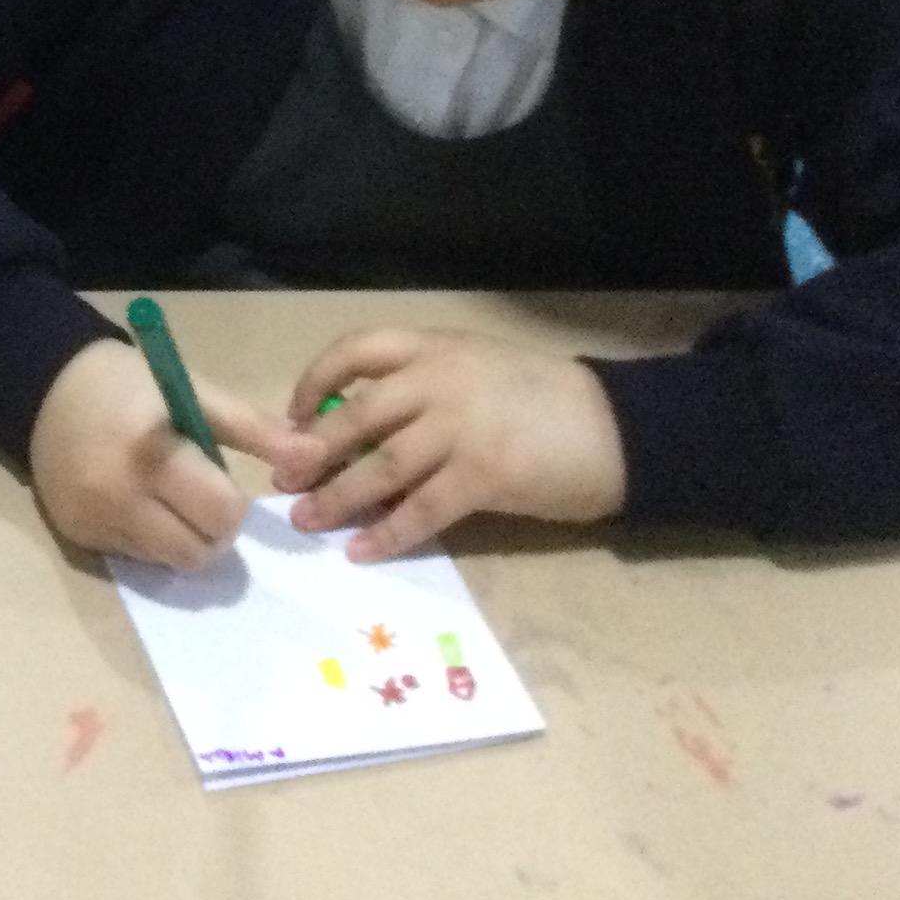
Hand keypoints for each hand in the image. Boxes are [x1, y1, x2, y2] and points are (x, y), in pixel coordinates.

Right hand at [28, 336, 312, 569]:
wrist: (42, 386)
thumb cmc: (128, 383)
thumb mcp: (193, 391)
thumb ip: (254, 429)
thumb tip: (316, 456)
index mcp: (153, 454)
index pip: (220, 516)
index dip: (233, 506)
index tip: (221, 482)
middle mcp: (118, 496)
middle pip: (197, 553)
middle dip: (212, 532)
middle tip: (201, 498)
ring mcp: (94, 522)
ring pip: (167, 563)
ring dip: (181, 538)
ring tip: (166, 497)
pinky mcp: (77, 538)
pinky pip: (134, 558)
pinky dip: (148, 538)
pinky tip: (134, 501)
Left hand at [272, 329, 628, 558]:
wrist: (616, 428)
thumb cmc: (541, 401)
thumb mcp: (476, 371)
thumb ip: (420, 388)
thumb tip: (351, 427)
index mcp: (436, 348)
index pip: (356, 349)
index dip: (314, 381)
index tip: (292, 416)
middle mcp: (441, 380)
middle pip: (356, 414)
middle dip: (312, 450)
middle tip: (283, 479)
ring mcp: (462, 427)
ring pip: (381, 466)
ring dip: (337, 497)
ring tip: (307, 520)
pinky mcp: (484, 475)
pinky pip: (421, 509)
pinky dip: (386, 533)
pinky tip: (362, 551)